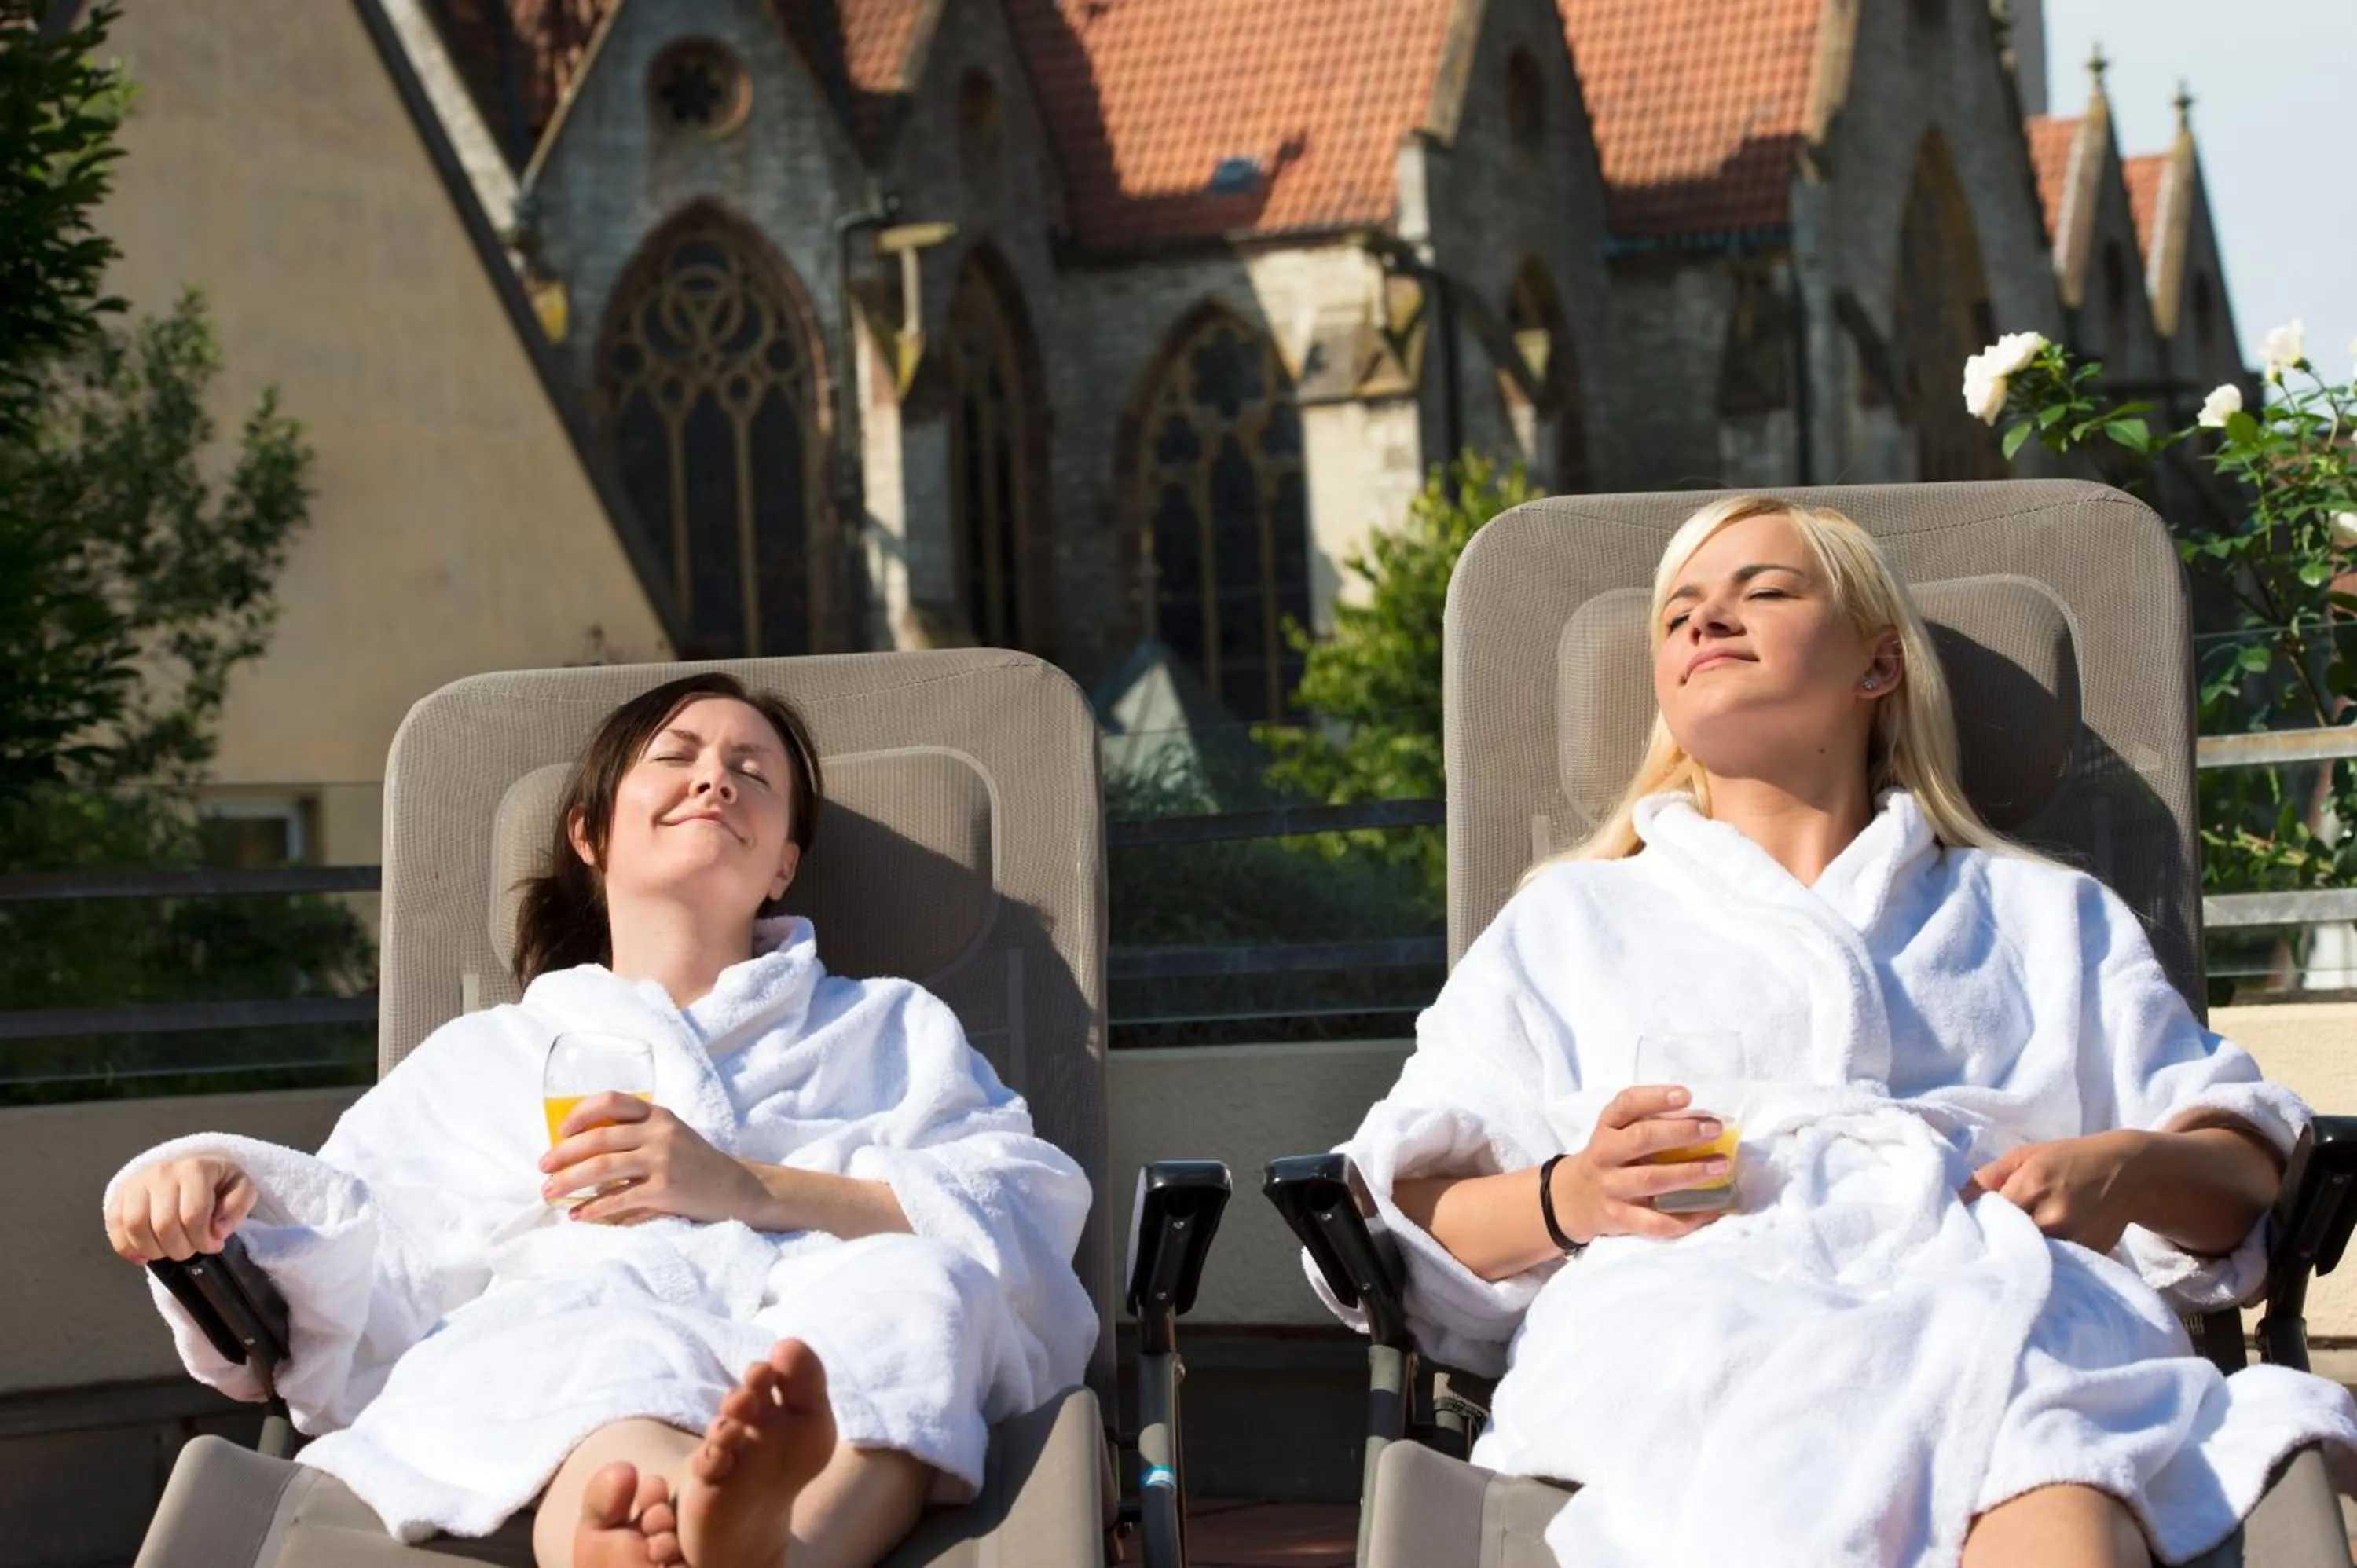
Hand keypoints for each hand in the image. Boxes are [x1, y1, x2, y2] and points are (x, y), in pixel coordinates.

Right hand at [106, 1154, 255, 1263]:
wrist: (189, 1168)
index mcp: (194, 1169)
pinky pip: (115, 1226)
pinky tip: (144, 1255)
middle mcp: (162, 1173)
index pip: (193, 1215)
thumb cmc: (216, 1181)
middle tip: (190, 1250)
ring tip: (169, 1252)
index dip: (203, 1240)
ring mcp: (137, 1183)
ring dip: (153, 1250)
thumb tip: (217, 1232)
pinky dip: (127, 1248)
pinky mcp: (119, 1196)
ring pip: (136, 1226)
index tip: (212, 1245)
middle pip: (163, 1225)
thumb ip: (237, 1208)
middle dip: (180, 1249)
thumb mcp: (240, 1188)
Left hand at [539, 1094, 763, 1225]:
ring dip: (568, 1180)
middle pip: (599, 1138)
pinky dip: (593, 1208)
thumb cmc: (695, 1163)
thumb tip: (581, 1147)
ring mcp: (663, 1161)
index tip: (560, 1130)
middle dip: (563, 1153)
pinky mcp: (666, 1190)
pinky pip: (619, 1199)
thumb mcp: (670, 1135)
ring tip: (548, 1191)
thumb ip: (637, 1133)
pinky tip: (577, 1214)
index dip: (580, 1113)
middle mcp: (660, 1133)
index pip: (612, 1100)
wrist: (736, 1188)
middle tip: (542, 1167)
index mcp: (658, 1115)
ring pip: (603, 1168)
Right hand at [1552, 1085, 1732, 1243]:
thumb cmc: (1610, 1158)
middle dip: (1682, 1132)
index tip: (1686, 1095)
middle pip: (1641, 1139)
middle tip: (1715, 1129)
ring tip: (1720, 1165)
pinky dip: (1687, 1218)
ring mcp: (1611, 1188)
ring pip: (1651, 1179)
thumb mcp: (1616, 1132)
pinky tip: (1711, 1210)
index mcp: (1607, 1127)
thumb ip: (1648, 1121)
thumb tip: (1704, 1120)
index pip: (1627, 1104)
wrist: (1574, 1198)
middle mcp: (1605, 1154)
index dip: (1656, 1098)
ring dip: (1689, 1172)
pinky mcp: (1620, 1218)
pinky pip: (1656, 1222)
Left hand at [1963, 1131, 2147, 1252]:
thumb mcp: (2025, 1155)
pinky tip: (2035, 1261)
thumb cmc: (2069, 1159)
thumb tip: (1955, 1200)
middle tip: (1982, 1246)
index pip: (1988, 1215)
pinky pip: (2056, 1266)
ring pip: (2030, 1257)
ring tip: (2007, 1255)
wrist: (2128, 1173)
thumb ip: (1988, 1177)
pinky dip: (2042, 1264)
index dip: (1975, 1222)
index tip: (1965, 1228)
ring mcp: (2073, 1239)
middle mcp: (2051, 1216)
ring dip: (2018, 1256)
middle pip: (2008, 1241)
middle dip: (1994, 1243)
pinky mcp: (2089, 1256)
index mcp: (2031, 1186)